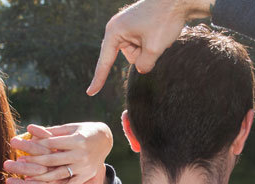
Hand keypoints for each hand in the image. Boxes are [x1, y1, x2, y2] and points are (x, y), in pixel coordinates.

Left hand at [4, 122, 112, 183]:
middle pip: (52, 160)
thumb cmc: (83, 130)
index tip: (19, 148)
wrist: (105, 140)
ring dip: (40, 177)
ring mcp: (84, 167)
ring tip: (25, 177)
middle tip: (16, 163)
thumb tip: (30, 129)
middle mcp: (81, 155)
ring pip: (58, 174)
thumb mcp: (70, 127)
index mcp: (76, 141)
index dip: (34, 146)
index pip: (51, 144)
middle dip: (32, 162)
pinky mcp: (86, 175)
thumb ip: (51, 131)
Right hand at [86, 0, 214, 94]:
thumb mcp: (154, 48)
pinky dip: (153, 44)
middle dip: (143, 55)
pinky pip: (142, 44)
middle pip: (128, 56)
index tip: (90, 93)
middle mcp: (118, 28)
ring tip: (160, 34)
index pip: (105, 61)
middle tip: (157, 40)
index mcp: (115, 31)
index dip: (99, 79)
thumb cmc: (164, 19)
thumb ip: (144, 65)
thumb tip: (141, 68)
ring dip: (150, 50)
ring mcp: (128, 26)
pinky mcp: (138, 25)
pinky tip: (161, 31)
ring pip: (137, 52)